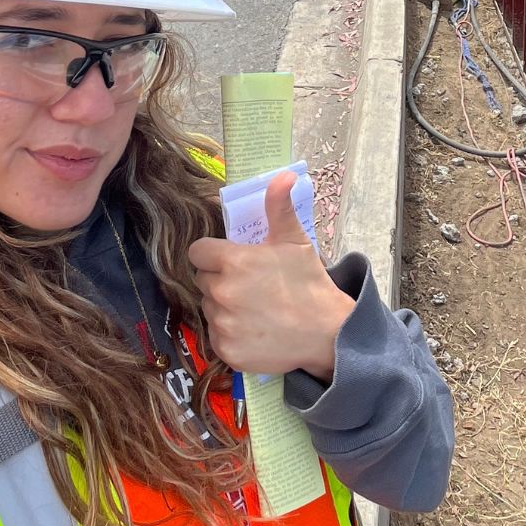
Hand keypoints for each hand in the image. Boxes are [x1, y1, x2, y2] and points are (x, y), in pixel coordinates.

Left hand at [189, 171, 354, 379]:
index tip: (230, 260)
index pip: (198, 252)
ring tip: (254, 309)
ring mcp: (222, 324)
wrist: (328, 334)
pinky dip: (230, 334)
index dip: (212, 254)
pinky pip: (217, 335)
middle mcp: (221, 292)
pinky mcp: (226, 350)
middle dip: (219, 279)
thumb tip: (283, 175)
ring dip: (224, 307)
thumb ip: (279, 208)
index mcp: (233, 262)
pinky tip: (254, 330)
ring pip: (209, 308)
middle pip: (203, 280)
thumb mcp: (296, 242)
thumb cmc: (310, 284)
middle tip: (249, 285)